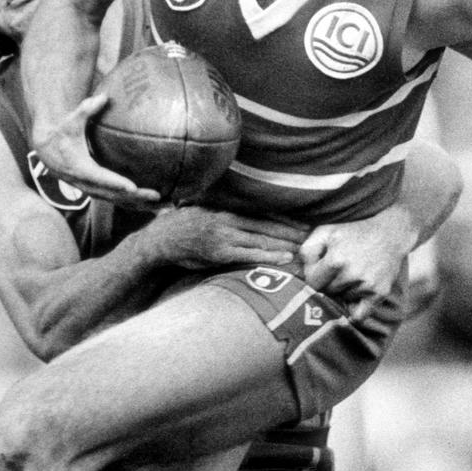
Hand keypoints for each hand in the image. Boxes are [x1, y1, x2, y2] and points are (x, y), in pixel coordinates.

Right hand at [33, 93, 160, 208]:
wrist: (47, 150)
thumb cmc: (62, 132)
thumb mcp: (71, 120)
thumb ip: (86, 109)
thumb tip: (104, 96)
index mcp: (80, 168)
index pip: (100, 178)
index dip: (115, 183)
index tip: (131, 187)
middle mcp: (86, 183)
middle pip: (113, 194)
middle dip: (135, 197)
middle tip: (157, 195)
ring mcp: (91, 188)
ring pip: (117, 200)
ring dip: (138, 203)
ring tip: (162, 203)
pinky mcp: (96, 189)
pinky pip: (116, 198)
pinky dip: (133, 202)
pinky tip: (152, 202)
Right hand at [150, 206, 308, 268]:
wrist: (160, 239)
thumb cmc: (181, 229)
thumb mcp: (205, 216)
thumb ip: (224, 220)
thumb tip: (240, 225)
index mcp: (227, 212)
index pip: (262, 214)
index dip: (283, 219)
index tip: (301, 223)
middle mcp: (230, 221)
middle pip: (267, 225)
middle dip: (290, 231)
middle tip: (312, 236)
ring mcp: (226, 237)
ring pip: (263, 239)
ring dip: (286, 243)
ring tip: (305, 248)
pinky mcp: (220, 253)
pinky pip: (250, 255)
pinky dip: (270, 256)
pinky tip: (286, 258)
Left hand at [300, 206, 417, 323]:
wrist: (390, 233)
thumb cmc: (353, 232)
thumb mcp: (326, 231)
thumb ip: (308, 250)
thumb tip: (303, 273)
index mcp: (335, 260)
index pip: (312, 283)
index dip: (314, 276)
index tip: (320, 269)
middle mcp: (352, 275)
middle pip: (327, 292)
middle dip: (328, 283)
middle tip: (338, 270)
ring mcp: (368, 285)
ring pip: (342, 300)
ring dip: (343, 292)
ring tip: (352, 274)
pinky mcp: (380, 293)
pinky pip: (359, 315)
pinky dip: (354, 309)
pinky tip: (355, 295)